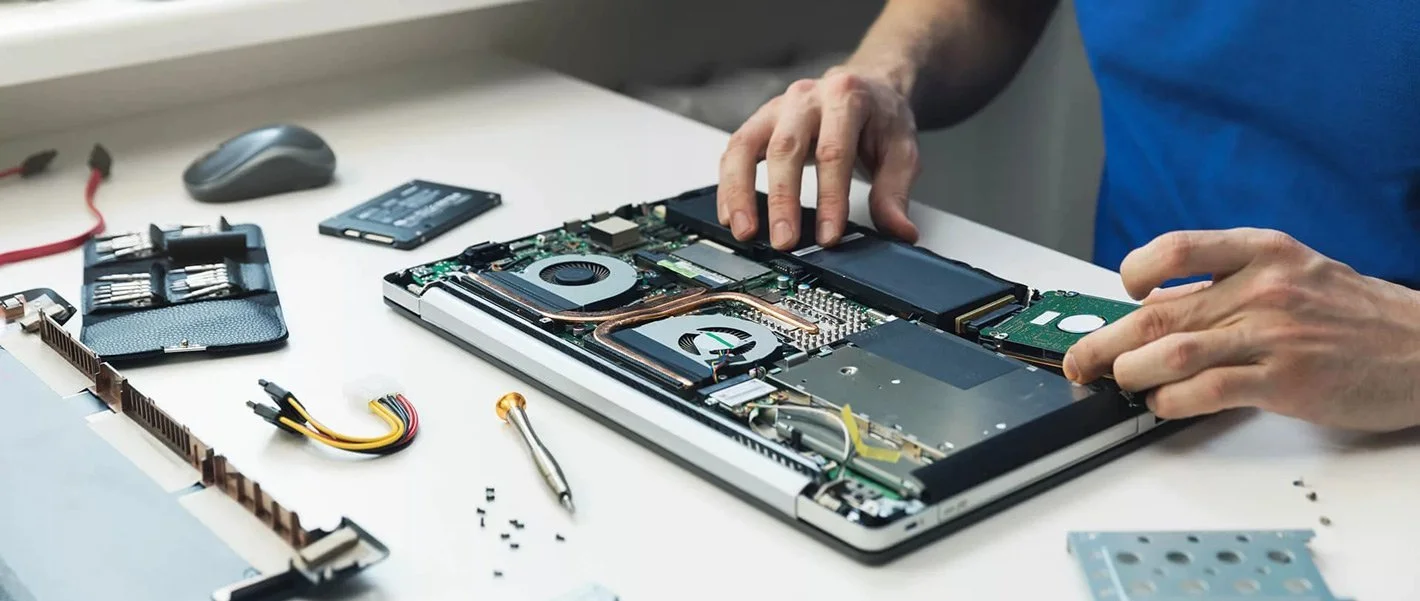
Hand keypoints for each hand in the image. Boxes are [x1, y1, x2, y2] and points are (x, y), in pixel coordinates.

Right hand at [717, 68, 921, 249]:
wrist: (864, 86)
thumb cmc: (879, 118)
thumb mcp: (902, 150)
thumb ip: (895, 191)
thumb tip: (900, 231)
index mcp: (845, 96)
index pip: (834, 151)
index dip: (830, 197)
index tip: (828, 235)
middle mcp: (805, 97)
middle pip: (786, 148)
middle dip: (782, 200)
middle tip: (784, 241)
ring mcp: (776, 108)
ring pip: (746, 146)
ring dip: (740, 193)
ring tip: (745, 231)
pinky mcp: (758, 123)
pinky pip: (733, 152)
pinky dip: (728, 186)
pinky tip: (730, 215)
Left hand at [1063, 228, 1419, 431]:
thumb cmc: (1354, 313)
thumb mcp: (1295, 272)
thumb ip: (1230, 282)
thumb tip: (1159, 306)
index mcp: (1261, 252)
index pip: (1176, 249)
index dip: (1135, 271)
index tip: (1122, 292)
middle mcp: (1262, 288)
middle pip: (1158, 312)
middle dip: (1105, 342)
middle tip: (1079, 360)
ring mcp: (1273, 335)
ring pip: (1173, 352)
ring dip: (1132, 374)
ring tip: (1119, 384)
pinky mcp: (1284, 382)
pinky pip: (1206, 391)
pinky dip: (1171, 402)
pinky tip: (1163, 405)